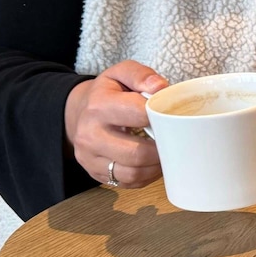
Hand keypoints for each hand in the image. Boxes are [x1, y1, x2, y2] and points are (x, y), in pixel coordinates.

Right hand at [64, 61, 167, 187]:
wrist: (80, 112)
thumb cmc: (109, 93)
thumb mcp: (121, 74)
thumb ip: (141, 75)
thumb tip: (160, 87)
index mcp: (98, 106)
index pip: (138, 115)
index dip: (162, 117)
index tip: (173, 117)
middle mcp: (90, 135)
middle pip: (136, 152)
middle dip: (161, 148)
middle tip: (175, 140)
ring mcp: (90, 158)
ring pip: (133, 173)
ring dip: (156, 166)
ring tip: (166, 152)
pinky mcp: (96, 174)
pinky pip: (128, 182)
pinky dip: (147, 176)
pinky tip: (154, 162)